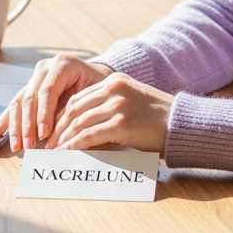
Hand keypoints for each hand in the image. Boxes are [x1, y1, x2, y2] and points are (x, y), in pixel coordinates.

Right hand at [0, 53, 113, 150]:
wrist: (99, 76)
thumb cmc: (101, 86)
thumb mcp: (96, 93)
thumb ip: (80, 109)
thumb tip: (66, 135)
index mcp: (63, 64)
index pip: (47, 90)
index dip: (43, 114)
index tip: (44, 134)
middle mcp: (46, 68)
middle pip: (30, 97)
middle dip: (28, 124)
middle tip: (29, 145)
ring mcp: (35, 77)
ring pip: (19, 101)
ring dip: (16, 126)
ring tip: (17, 145)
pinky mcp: (30, 88)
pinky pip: (15, 104)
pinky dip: (7, 119)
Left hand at [47, 72, 172, 154]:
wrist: (182, 124)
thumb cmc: (160, 118)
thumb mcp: (133, 101)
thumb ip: (111, 106)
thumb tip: (86, 125)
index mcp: (116, 81)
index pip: (79, 97)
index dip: (63, 114)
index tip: (55, 129)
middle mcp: (114, 89)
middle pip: (74, 108)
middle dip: (58, 127)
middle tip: (49, 143)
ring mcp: (117, 106)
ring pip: (78, 122)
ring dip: (63, 138)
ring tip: (55, 150)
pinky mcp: (121, 124)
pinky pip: (89, 135)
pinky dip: (75, 144)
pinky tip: (68, 152)